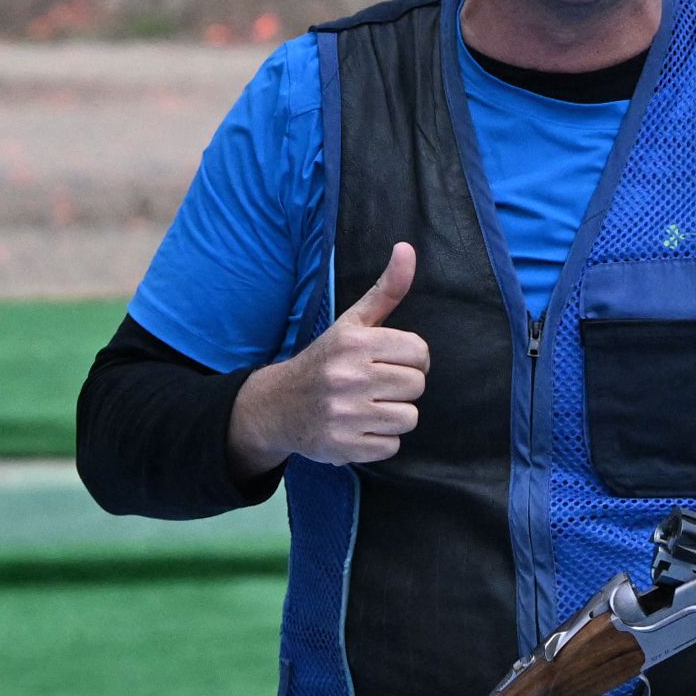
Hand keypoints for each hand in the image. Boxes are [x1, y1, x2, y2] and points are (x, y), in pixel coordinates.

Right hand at [227, 242, 428, 476]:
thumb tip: (407, 249)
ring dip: (392, 415)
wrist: (276, 406)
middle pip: (416, 386)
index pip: (419, 352)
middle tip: (375, 385)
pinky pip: (390, 446)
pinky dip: (378, 440)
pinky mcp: (342, 445)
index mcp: (354, 342)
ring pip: (408, 418)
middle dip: (400, 387)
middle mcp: (348, 376)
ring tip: (367, 406)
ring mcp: (344, 413)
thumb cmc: (324, 361)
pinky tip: (358, 427)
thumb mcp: (351, 323)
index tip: (389, 361)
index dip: (410, 359)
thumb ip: (385, 290)